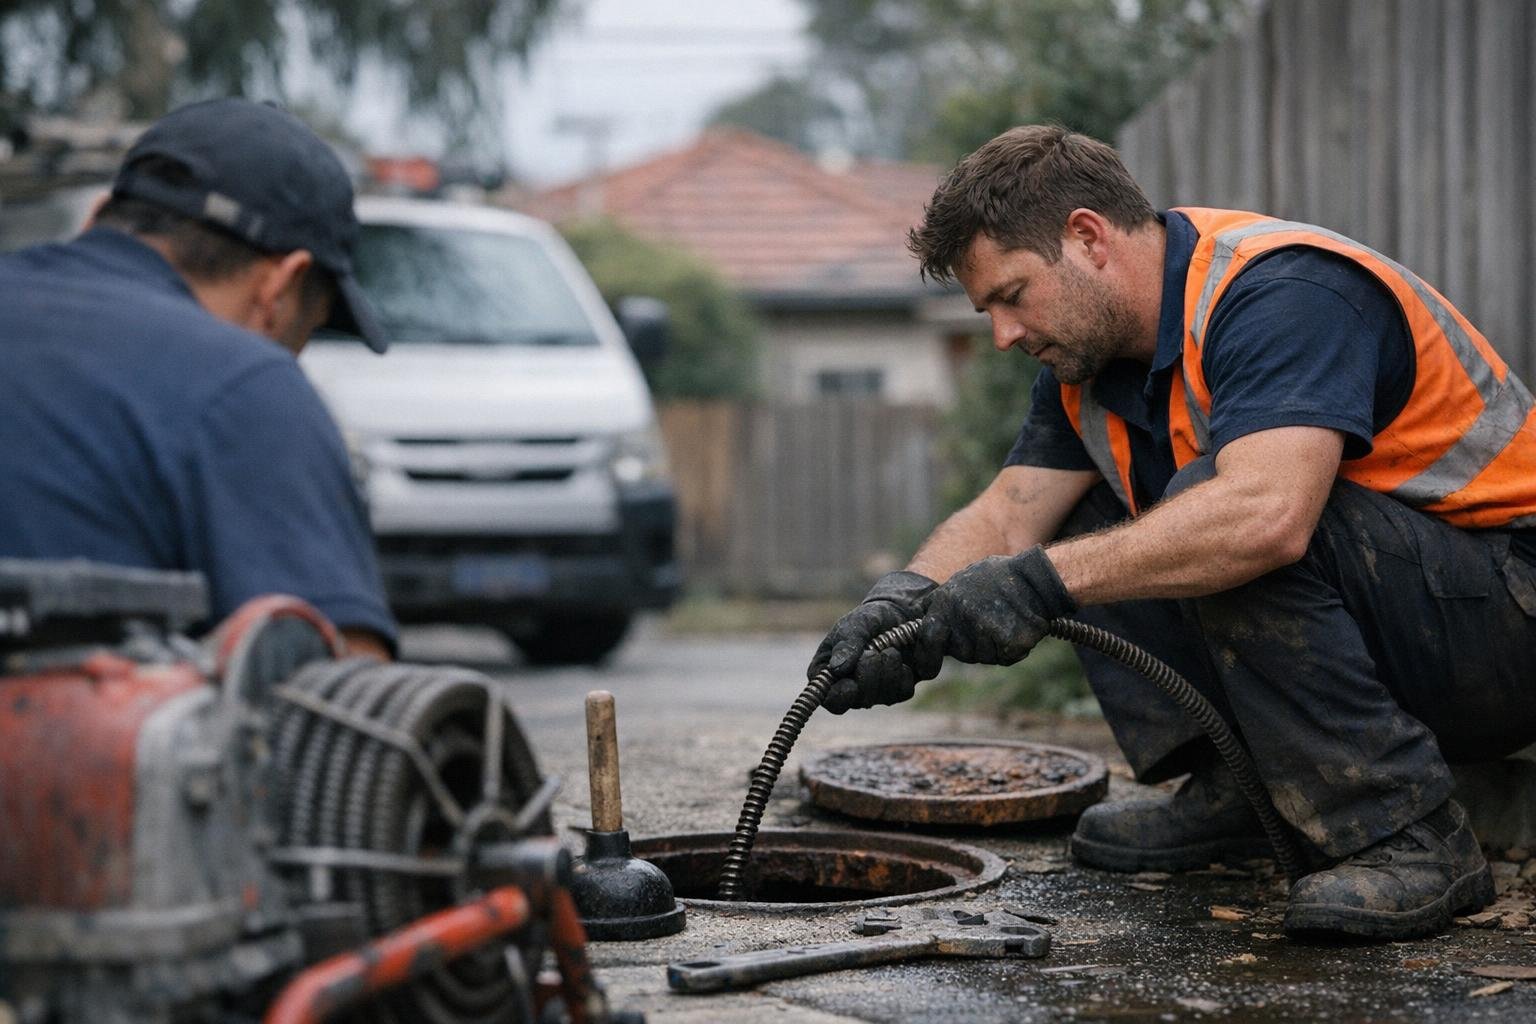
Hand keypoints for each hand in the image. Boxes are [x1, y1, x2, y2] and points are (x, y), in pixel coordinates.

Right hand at [809, 570, 937, 713]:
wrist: (898, 613)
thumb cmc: (867, 619)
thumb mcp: (854, 624)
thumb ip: (846, 643)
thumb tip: (836, 669)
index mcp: (831, 675)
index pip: (830, 699)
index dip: (839, 697)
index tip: (851, 685)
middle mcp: (852, 688)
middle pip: (858, 702)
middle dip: (868, 677)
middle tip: (872, 654)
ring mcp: (876, 692)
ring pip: (882, 699)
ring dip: (887, 673)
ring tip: (889, 650)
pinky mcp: (899, 690)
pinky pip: (902, 692)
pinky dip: (903, 675)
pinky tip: (902, 660)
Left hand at [918, 546, 1074, 665]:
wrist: (1036, 577)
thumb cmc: (1001, 578)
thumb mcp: (962, 580)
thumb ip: (942, 603)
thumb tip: (924, 624)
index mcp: (946, 600)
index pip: (928, 638)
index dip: (927, 658)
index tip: (928, 670)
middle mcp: (961, 615)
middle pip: (960, 652)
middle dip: (972, 646)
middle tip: (989, 622)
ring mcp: (984, 628)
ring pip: (983, 656)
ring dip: (993, 647)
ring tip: (1005, 620)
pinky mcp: (1007, 640)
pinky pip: (1004, 657)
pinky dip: (1012, 648)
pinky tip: (1018, 628)